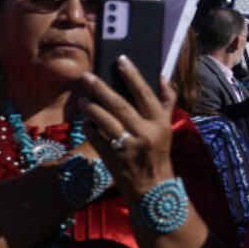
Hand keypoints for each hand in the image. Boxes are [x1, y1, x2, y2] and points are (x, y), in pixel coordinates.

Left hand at [78, 57, 175, 201]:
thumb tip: (162, 77)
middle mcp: (145, 133)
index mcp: (160, 123)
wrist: (152, 187)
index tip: (120, 60)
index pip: (145, 94)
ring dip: (92, 108)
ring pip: (106, 121)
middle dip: (101, 89)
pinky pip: (97, 139)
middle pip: (120, 105)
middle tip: (86, 76)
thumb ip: (165, 103)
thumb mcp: (166, 128)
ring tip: (83, 99)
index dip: (133, 76)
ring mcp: (128, 147)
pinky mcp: (113, 159)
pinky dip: (90, 128)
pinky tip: (85, 121)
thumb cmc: (157, 152)